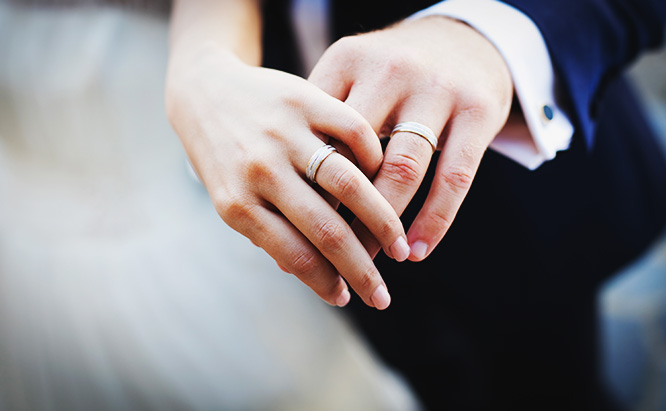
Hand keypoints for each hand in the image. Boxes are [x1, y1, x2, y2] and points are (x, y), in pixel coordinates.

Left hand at [166, 44, 409, 308]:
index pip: (294, 256)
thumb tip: (317, 276)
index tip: (348, 298)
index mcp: (238, 203)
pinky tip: (384, 183)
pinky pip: (355, 133)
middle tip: (383, 296)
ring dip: (383, 224)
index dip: (326, 284)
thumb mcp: (230, 198)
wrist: (204, 91)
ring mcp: (284, 133)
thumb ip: (268, 232)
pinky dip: (377, 161)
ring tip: (400, 248)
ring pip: (350, 185)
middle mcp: (261, 170)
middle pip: (327, 230)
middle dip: (362, 270)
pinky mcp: (304, 99)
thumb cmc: (222, 156)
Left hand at [309, 16, 512, 260]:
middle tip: (326, 258)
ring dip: (383, 227)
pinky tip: (418, 251)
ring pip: (402, 170)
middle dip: (338, 215)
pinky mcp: (478, 110)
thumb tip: (280, 210)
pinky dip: (435, 220)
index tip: (291, 232)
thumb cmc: (391, 76)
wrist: (464, 38)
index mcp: (347, 61)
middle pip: (354, 156)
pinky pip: (454, 177)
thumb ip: (319, 129)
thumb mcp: (350, 81)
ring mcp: (437, 88)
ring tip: (369, 263)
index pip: (317, 136)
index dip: (302, 190)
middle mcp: (390, 70)